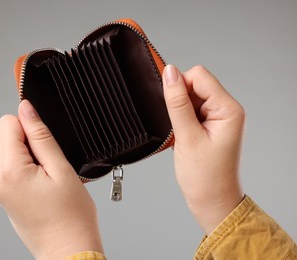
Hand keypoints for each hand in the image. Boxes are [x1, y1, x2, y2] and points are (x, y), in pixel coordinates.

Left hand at [0, 100, 102, 258]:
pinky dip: (31, 171)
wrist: (68, 249)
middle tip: (52, 168)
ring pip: (14, 153)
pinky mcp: (6, 195)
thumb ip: (40, 135)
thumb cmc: (71, 217)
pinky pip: (15, 169)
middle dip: (33, 145)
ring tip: (51, 181)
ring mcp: (0, 190)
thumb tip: (26, 108)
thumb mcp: (61, 168)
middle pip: (10, 138)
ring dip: (34, 160)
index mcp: (9, 171)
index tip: (47, 145)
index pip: (8, 124)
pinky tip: (46, 188)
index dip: (31, 128)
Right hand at [163, 65, 244, 234]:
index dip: (179, 85)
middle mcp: (226, 109)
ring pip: (190, 97)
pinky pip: (190, 110)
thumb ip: (177, 103)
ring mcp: (218, 117)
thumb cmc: (205, 177)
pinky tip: (182, 135)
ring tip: (182, 135)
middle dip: (179, 100)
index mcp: (228, 109)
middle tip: (179, 127)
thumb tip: (170, 73)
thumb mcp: (187, 137)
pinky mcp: (209, 125)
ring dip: (179, 112)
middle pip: (195, 84)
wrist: (212, 201)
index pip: (199, 76)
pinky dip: (181, 119)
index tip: (168, 104)